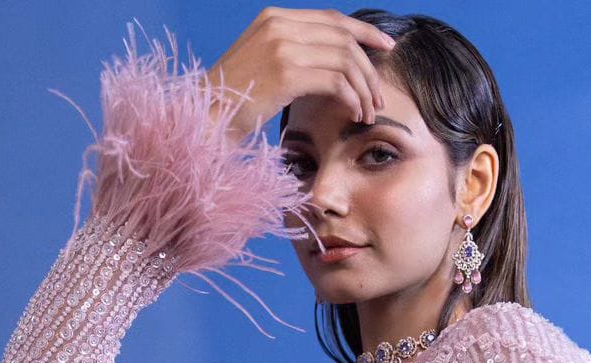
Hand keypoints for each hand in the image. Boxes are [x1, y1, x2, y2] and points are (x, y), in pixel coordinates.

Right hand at [203, 7, 397, 141]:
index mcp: (275, 18)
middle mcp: (280, 25)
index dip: (363, 31)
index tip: (385, 47)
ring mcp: (282, 46)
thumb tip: (331, 65)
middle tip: (378, 95)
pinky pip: (334, 80)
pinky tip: (353, 113)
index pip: (331, 18)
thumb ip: (293, 53)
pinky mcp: (285, 72)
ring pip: (343, 59)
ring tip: (368, 111)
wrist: (205, 116)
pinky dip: (351, 98)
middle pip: (342, 37)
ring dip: (362, 88)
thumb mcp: (263, 64)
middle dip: (368, 67)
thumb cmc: (234, 100)